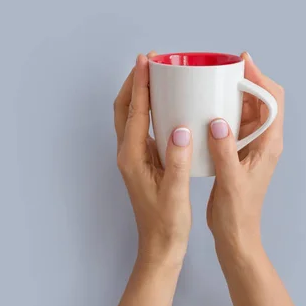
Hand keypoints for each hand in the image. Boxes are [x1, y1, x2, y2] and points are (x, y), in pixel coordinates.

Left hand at [114, 53, 192, 265]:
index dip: (140, 85)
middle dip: (134, 82)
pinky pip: (142, 127)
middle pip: (124, 108)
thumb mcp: (174, 194)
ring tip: (155, 74)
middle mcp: (128, 154)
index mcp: (132, 158)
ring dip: (139, 93)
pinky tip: (166, 103)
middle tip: (150, 60)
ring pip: (130, 116)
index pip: (133, 113)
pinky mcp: (144, 161)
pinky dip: (149, 109)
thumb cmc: (167, 224)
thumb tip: (180, 128)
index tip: (146, 62)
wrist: (160, 245)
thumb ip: (176, 161)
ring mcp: (135, 157)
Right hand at [206, 52, 284, 253]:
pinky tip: (203, 109)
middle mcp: (263, 141)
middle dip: (245, 81)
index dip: (260, 78)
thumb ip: (225, 150)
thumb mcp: (231, 180)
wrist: (235, 234)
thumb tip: (218, 121)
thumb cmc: (238, 212)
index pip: (273, 101)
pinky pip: (231, 124)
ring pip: (245, 110)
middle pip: (261, 100)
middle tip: (222, 69)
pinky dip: (220, 112)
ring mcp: (250, 146)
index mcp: (269, 144)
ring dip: (231, 95)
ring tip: (211, 83)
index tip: (242, 63)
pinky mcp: (236, 152)